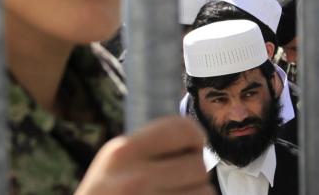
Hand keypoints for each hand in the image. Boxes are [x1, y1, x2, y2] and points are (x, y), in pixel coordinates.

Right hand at [75, 116, 213, 194]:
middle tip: (177, 182)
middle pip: (198, 166)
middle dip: (194, 175)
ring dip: (196, 194)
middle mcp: (136, 179)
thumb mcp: (113, 162)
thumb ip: (148, 146)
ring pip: (205, 192)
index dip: (195, 137)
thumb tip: (195, 136)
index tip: (192, 148)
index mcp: (123, 152)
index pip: (182, 129)